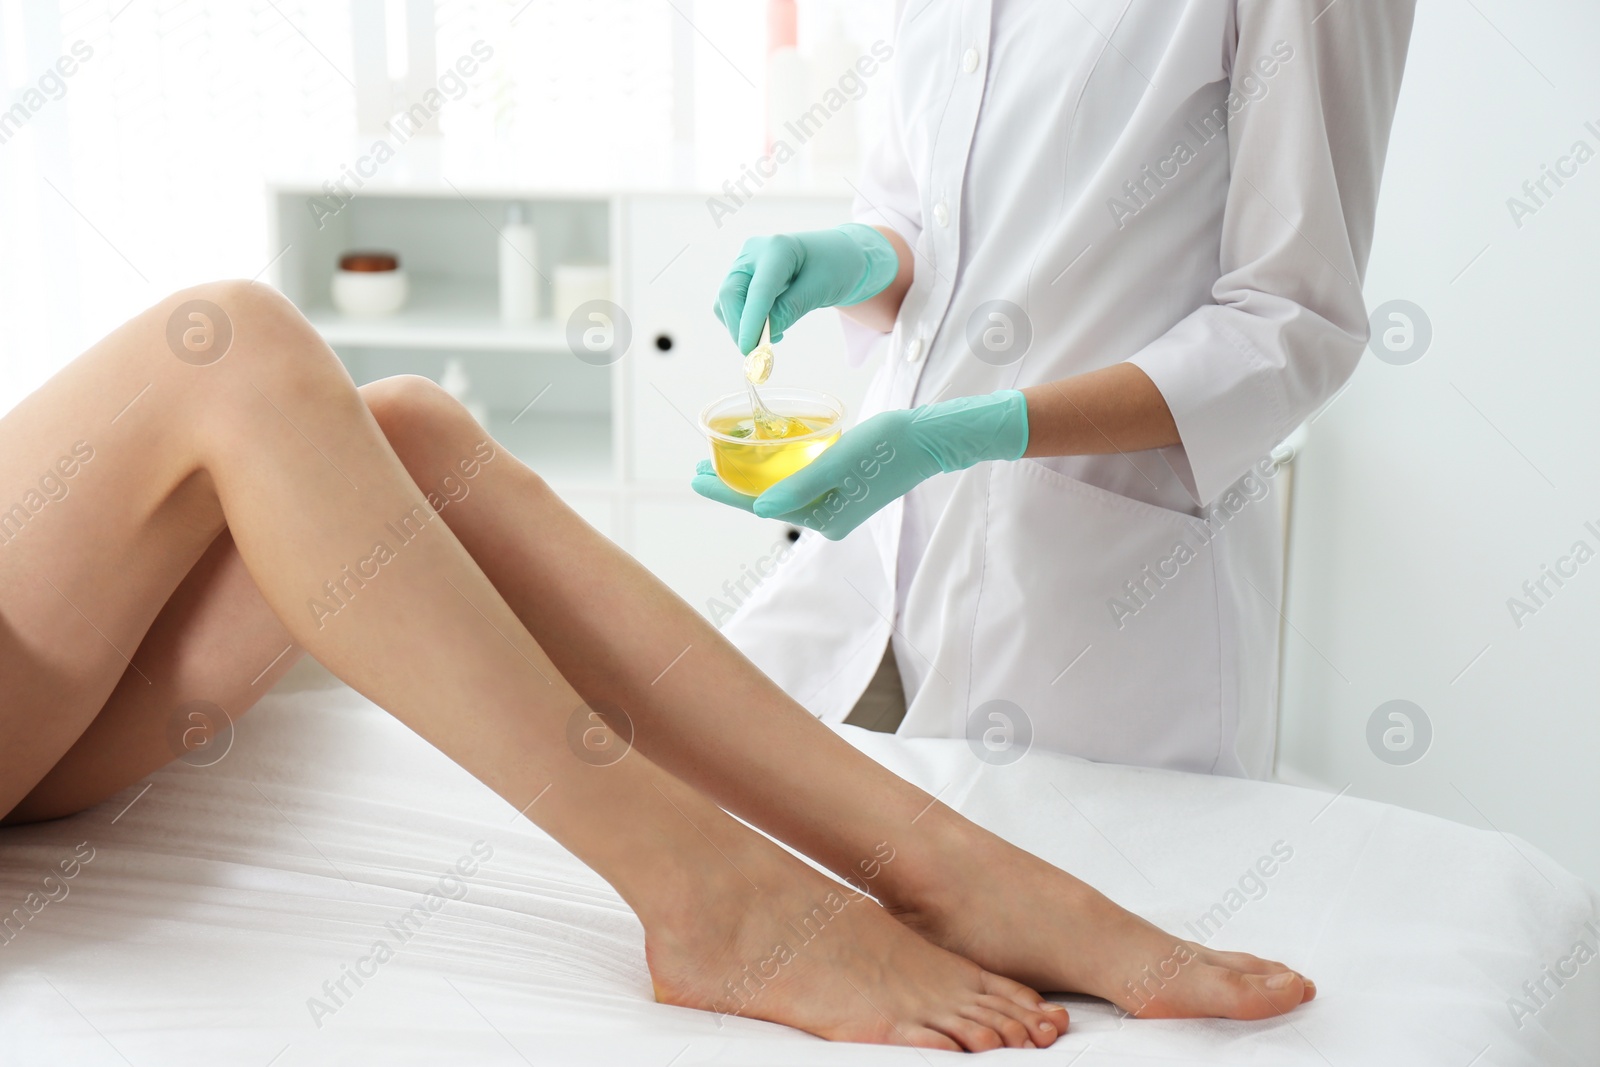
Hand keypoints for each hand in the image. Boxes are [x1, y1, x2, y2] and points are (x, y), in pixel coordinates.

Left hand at [691, 391, 1029, 539]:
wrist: (930, 439)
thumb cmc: (889, 445)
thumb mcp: (840, 461)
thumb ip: (800, 486)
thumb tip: (759, 509)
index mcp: (826, 518)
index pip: (762, 506)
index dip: (725, 492)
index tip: (694, 478)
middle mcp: (828, 518)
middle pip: (767, 501)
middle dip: (732, 486)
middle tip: (697, 469)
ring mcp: (836, 505)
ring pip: (781, 492)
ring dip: (752, 478)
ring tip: (722, 462)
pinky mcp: (844, 489)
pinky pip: (799, 484)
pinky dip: (777, 472)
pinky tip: (764, 459)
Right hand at [713, 224, 898, 353]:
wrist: (837, 255)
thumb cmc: (835, 267)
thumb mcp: (821, 288)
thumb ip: (791, 309)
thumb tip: (762, 336)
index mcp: (778, 248)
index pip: (758, 290)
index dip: (750, 321)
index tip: (748, 349)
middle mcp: (754, 252)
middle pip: (730, 293)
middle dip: (739, 327)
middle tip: (758, 354)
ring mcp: (745, 263)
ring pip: (725, 301)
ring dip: (740, 326)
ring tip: (772, 337)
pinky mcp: (742, 277)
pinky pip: (731, 304)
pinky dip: (744, 322)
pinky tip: (769, 326)